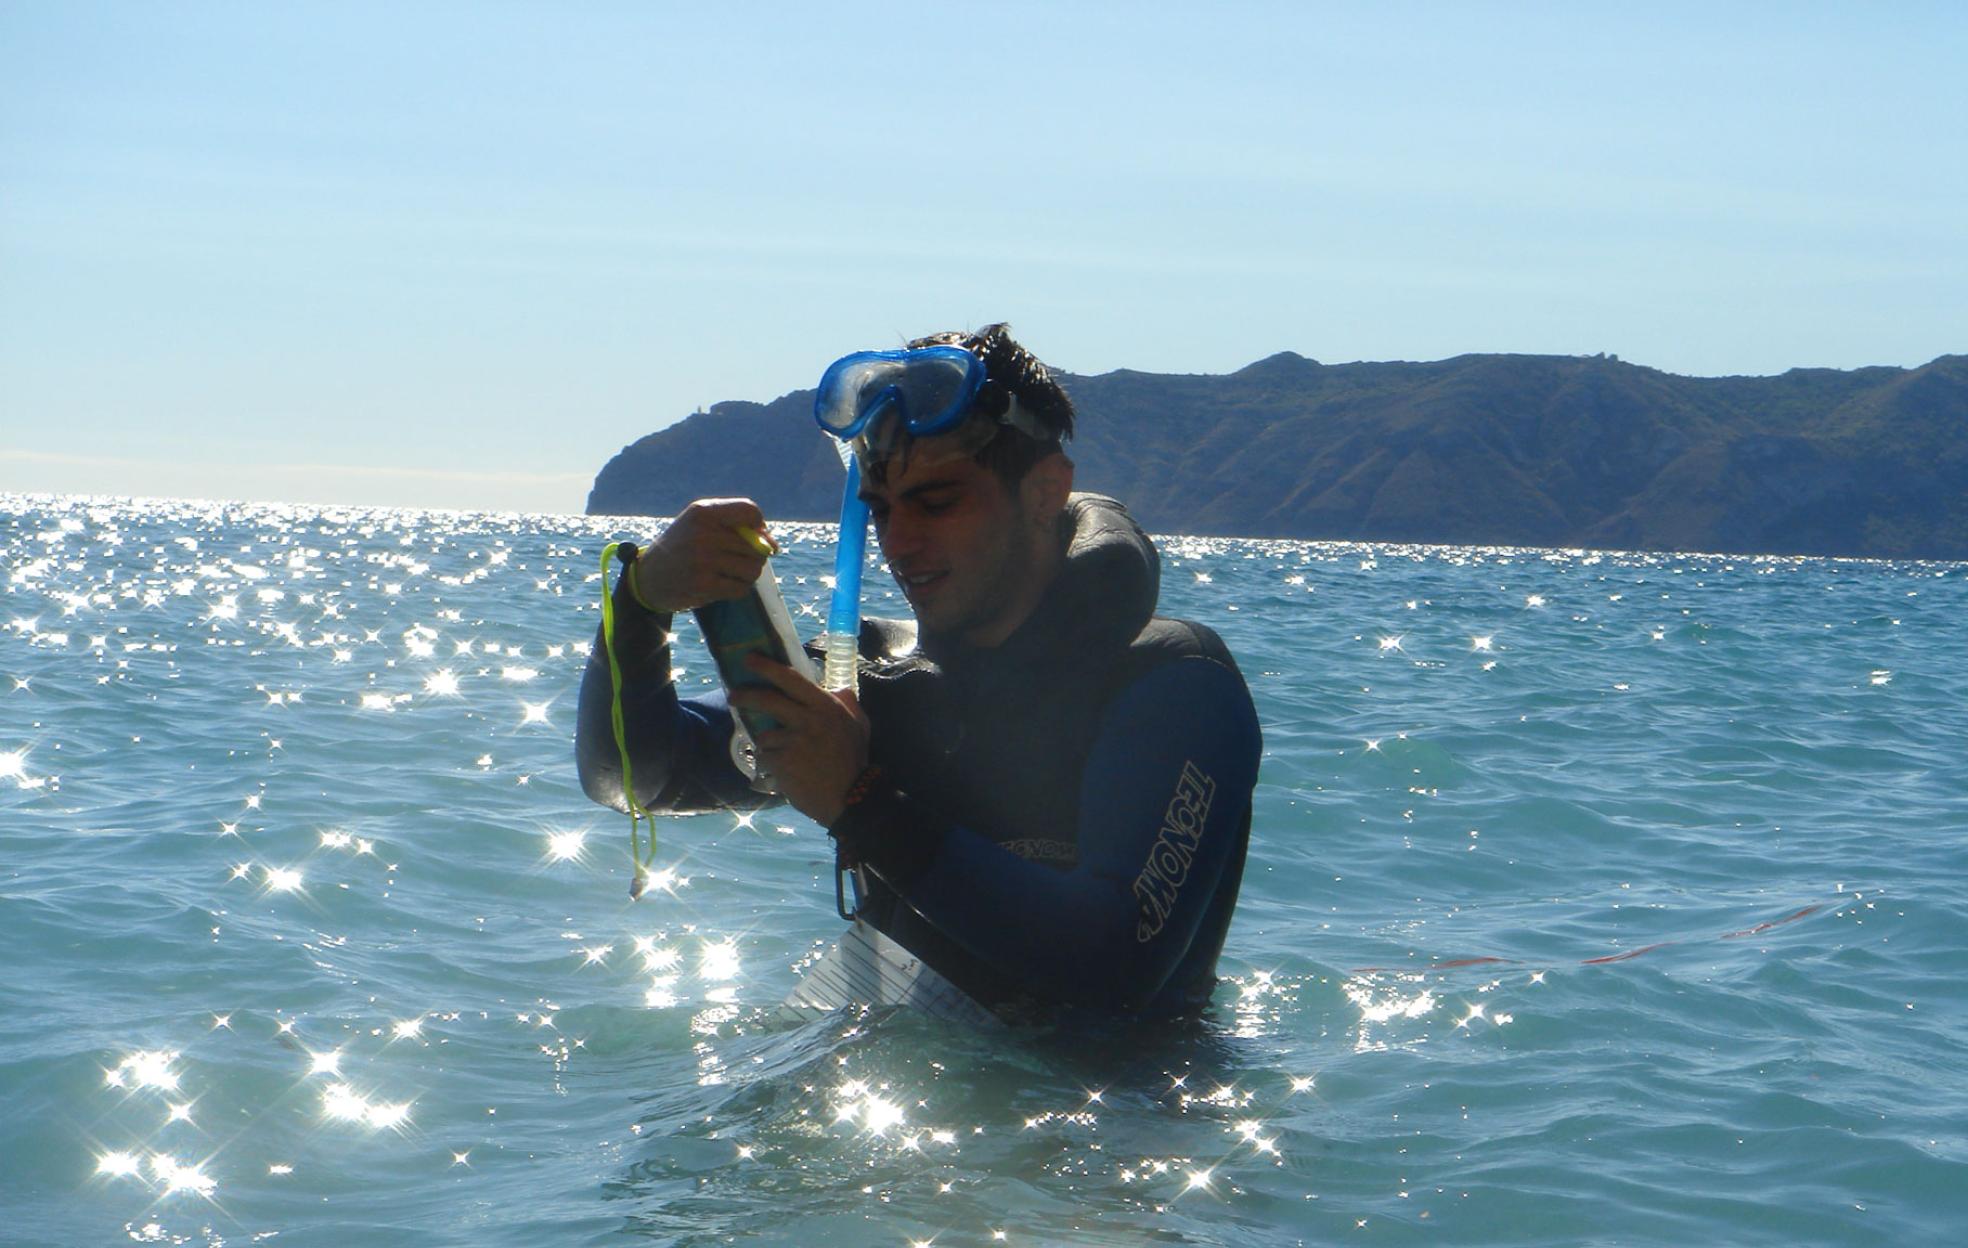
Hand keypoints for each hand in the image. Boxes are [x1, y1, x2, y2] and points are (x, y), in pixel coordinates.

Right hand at [631, 498, 774, 612]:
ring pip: (752, 569)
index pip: (750, 511)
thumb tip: (772, 546)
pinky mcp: (703, 585)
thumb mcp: (700, 524)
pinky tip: (721, 585)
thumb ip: (736, 525)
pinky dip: (736, 589)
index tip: (755, 536)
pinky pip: (741, 588)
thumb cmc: (683, 546)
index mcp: (703, 512)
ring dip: (747, 575)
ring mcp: (703, 560)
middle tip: (736, 560)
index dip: (759, 526)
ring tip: (729, 573)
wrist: (648, 577)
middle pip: (756, 546)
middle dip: (753, 556)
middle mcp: (703, 533)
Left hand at [729, 655, 869, 825]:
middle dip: (745, 695)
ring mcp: (793, 741)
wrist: (849, 797)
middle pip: (768, 701)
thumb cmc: (854, 759)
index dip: (767, 667)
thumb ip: (847, 703)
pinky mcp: (782, 762)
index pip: (791, 679)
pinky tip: (786, 772)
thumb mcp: (860, 725)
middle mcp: (807, 719)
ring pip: (765, 735)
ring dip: (769, 744)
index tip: (749, 658)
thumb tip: (836, 689)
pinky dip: (772, 764)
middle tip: (733, 695)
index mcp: (825, 706)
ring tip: (783, 756)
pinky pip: (766, 758)